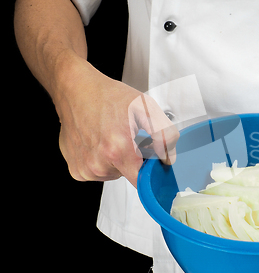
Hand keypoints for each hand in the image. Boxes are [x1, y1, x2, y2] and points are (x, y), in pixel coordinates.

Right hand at [55, 57, 178, 187]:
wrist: (77, 91)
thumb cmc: (109, 97)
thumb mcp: (146, 108)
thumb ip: (164, 135)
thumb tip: (168, 158)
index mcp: (118, 151)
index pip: (143, 182)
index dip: (151, 170)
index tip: (150, 158)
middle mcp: (99, 165)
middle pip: (130, 175)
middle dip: (135, 160)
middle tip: (128, 137)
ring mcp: (86, 169)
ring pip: (115, 173)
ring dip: (118, 160)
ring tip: (111, 136)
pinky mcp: (77, 170)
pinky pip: (99, 172)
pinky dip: (103, 160)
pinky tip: (99, 142)